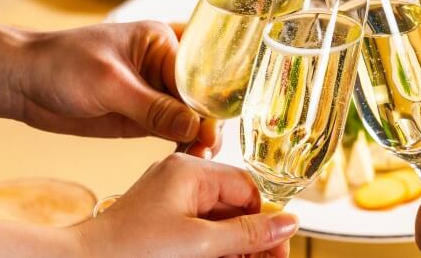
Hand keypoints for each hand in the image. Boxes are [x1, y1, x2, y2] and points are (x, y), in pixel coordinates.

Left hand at [2, 21, 218, 150]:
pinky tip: (190, 155)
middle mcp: (164, 65)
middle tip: (208, 146)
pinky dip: (184, 142)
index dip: (208, 100)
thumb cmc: (61, 64)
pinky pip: (174, 129)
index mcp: (161, 42)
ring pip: (191, 114)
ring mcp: (156, 92)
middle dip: (209, 120)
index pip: (198, 72)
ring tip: (201, 155)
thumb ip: (153, 107)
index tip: (212, 129)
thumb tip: (194, 127)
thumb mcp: (110, 84)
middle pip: (201, 94)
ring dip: (199, 134)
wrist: (24, 82)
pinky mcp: (145, 115)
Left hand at [77, 153, 297, 257]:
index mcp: (191, 171)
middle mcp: (183, 176)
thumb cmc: (130, 250)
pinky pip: (201, 226)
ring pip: (220, 218)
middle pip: (235, 204)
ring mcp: (172, 195)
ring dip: (236, 245)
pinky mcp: (164, 215)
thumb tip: (290, 222)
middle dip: (253, 237)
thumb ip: (247, 233)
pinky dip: (215, 246)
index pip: (246, 187)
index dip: (266, 219)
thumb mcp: (198, 243)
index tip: (280, 249)